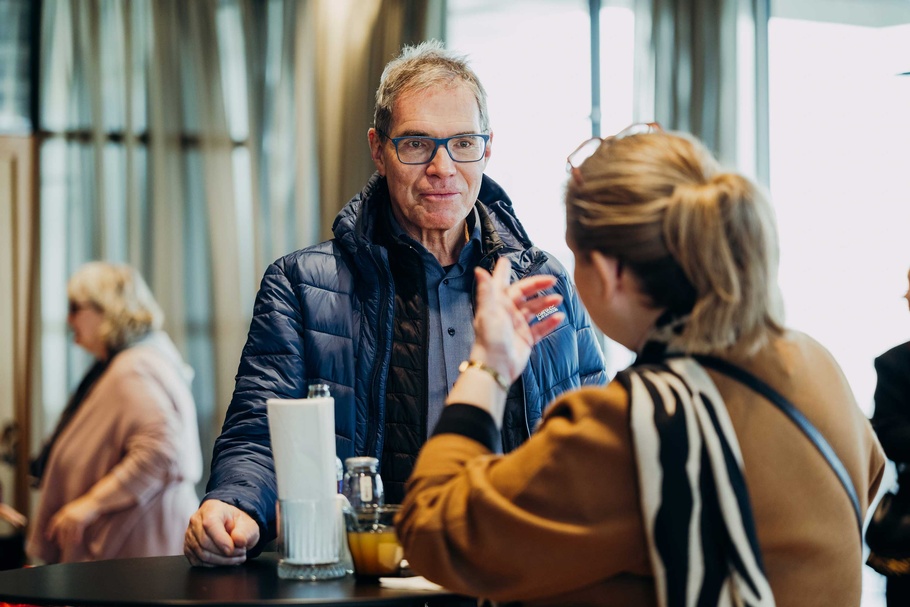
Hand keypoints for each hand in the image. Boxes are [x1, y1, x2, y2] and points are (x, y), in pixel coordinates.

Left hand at [46, 495, 99, 549]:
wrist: (95, 501)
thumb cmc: (86, 505)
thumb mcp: (74, 508)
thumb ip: (68, 514)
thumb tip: (64, 523)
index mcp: (64, 511)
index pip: (54, 522)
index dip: (50, 530)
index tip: (48, 537)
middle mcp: (67, 515)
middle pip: (61, 529)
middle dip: (59, 538)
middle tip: (59, 545)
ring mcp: (74, 518)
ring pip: (68, 532)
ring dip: (66, 540)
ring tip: (66, 547)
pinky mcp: (81, 521)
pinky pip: (77, 532)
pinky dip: (76, 538)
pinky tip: (77, 542)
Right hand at [184, 499, 259, 566]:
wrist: (231, 527)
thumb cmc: (238, 524)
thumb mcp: (248, 524)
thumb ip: (244, 532)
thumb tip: (238, 541)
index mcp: (211, 509)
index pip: (210, 524)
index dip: (221, 540)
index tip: (232, 549)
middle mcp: (196, 520)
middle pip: (204, 542)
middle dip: (224, 553)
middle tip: (241, 553)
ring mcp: (190, 535)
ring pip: (201, 554)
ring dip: (221, 561)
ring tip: (236, 558)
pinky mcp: (188, 549)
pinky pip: (198, 562)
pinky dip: (214, 565)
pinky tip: (226, 561)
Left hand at [471, 258, 564, 381]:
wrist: (496, 366)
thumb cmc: (490, 338)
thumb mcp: (489, 312)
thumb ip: (487, 290)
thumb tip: (479, 271)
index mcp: (497, 304)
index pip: (502, 283)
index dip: (503, 272)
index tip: (506, 261)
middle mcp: (507, 313)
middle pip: (524, 294)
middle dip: (537, 286)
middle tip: (552, 281)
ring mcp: (517, 326)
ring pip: (534, 310)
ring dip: (546, 303)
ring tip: (558, 299)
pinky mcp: (526, 339)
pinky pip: (540, 328)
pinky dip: (550, 322)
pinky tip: (559, 317)